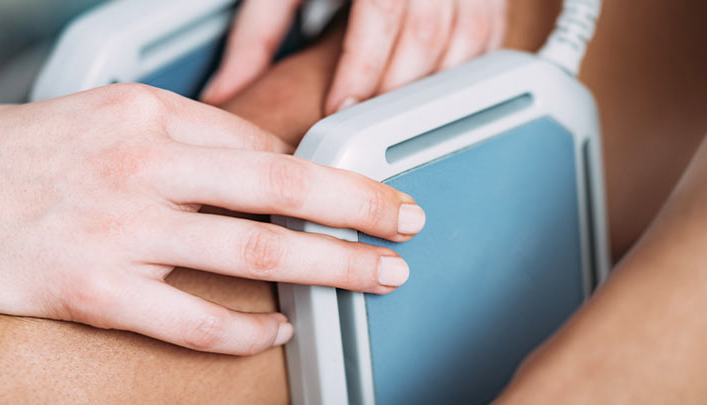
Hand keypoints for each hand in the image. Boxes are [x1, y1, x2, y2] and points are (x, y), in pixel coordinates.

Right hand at [0, 84, 424, 354]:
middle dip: (359, 204)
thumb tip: (233, 165)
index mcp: (142, 113)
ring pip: (255, 251)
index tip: (353, 189)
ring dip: (330, 266)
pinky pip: (192, 321)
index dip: (314, 171)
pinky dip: (245, 333)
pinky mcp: (91, 290)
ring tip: (378, 277)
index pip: (254, 144)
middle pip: (280, 187)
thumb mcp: (87, 118)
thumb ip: (163, 139)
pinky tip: (277, 334)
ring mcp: (119, 228)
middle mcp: (141, 164)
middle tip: (410, 221)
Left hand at [202, 0, 506, 114]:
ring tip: (394, 121)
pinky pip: (488, 35)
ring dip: (431, 89)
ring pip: (465, 38)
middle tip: (365, 130)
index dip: (362, 66)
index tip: (340, 108)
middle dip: (393, 89)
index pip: (381, 12)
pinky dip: (464, 72)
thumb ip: (257, 34)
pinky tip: (433, 96)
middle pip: (426, 33)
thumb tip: (225, 94)